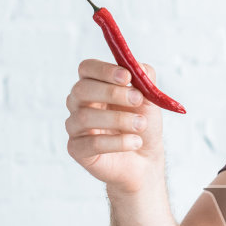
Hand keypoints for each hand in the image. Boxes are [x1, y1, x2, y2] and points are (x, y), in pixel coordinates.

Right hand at [65, 59, 164, 191]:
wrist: (146, 160)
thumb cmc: (142, 125)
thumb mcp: (149, 98)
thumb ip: (145, 78)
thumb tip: (138, 66)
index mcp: (94, 85)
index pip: (87, 68)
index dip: (104, 70)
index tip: (127, 77)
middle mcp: (79, 103)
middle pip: (82, 89)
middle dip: (112, 93)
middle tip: (138, 99)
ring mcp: (75, 127)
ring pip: (85, 117)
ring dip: (118, 119)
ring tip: (140, 125)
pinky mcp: (77, 150)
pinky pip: (91, 143)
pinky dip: (117, 142)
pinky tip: (135, 142)